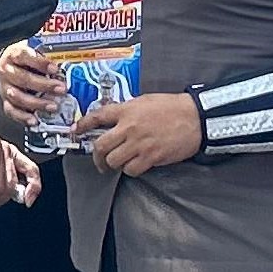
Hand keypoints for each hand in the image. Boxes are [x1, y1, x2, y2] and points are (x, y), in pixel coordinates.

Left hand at [76, 90, 201, 174]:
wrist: (195, 118)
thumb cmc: (173, 108)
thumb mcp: (146, 101)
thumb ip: (128, 110)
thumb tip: (115, 120)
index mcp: (127, 110)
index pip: (98, 116)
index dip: (84, 125)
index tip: (77, 130)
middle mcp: (129, 127)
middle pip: (101, 145)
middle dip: (96, 156)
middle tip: (98, 160)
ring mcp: (139, 144)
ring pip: (113, 161)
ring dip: (113, 164)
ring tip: (118, 164)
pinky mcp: (150, 157)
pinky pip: (131, 170)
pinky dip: (130, 170)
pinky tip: (135, 165)